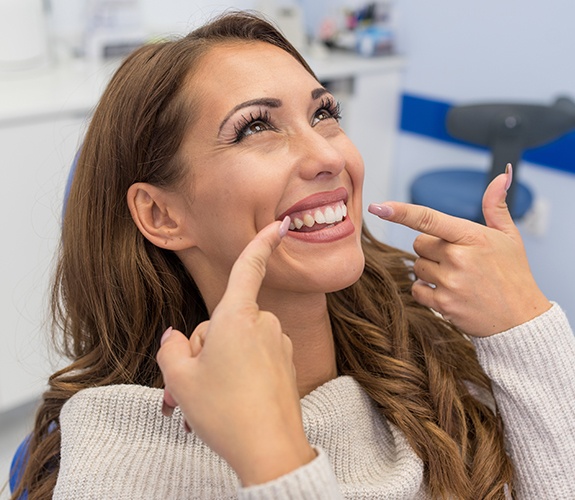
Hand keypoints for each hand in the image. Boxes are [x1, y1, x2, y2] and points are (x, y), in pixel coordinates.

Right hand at [157, 217, 314, 484]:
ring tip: (208, 402)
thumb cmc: (224, 411)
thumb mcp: (179, 378)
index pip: (249, 268)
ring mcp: (278, 346)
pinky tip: (229, 404)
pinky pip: (255, 360)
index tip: (279, 224)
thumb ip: (172, 348)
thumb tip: (177, 337)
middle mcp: (263, 324)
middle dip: (205, 348)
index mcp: (238, 317)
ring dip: (219, 366)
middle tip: (192, 386)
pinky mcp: (287, 366)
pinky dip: (239, 376)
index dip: (263, 242)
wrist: (270, 452)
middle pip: (224, 322)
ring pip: (238, 344)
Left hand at [368, 166, 550, 336]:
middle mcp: (458, 258)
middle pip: (419, 244)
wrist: (521, 319)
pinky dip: (426, 291)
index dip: (400, 212)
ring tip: (457, 278)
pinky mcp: (443, 305)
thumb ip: (496, 206)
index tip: (378, 206)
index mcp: (472, 236)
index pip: (428, 219)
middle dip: (432, 249)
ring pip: (417, 266)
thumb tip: (502, 174)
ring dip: (430, 271)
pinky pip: (417, 289)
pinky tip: (448, 293)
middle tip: (458, 260)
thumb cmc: (513, 274)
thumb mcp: (510, 236)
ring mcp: (450, 282)